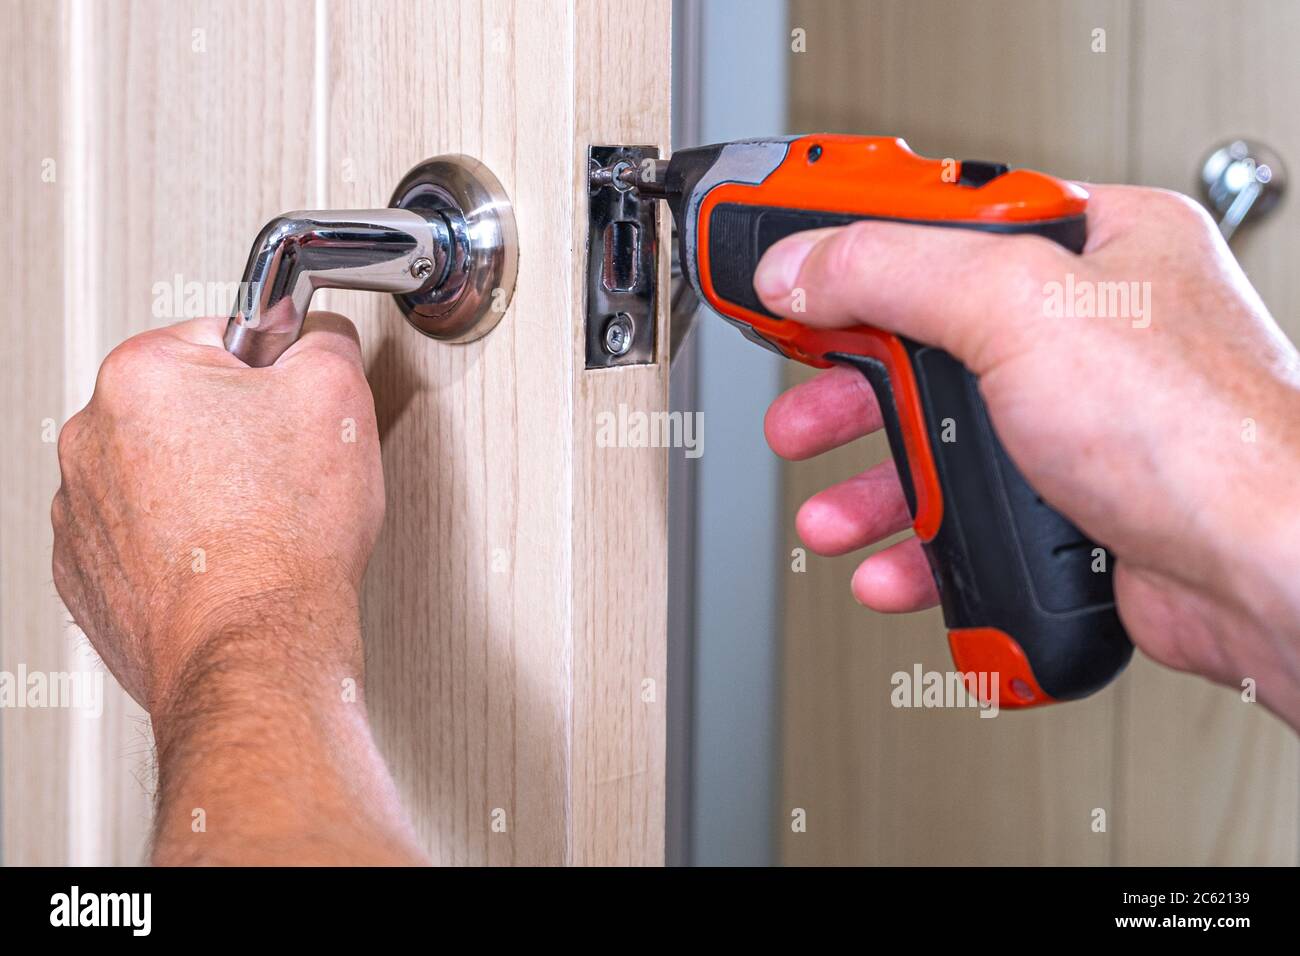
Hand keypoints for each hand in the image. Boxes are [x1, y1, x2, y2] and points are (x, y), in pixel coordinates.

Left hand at [52, 313, 422, 863]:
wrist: (256, 650)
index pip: (223, 336)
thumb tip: (315, 336)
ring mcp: (79, 511)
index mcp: (141, 375)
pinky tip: (227, 559)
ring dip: (204, 486)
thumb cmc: (287, 541)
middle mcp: (89, 437)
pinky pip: (140, 534)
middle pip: (185, 406)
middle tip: (284, 473)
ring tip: (258, 523)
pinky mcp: (86, 573)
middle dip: (235, 430)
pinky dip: (180, 542)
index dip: (276, 374)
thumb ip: (324, 340)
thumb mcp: (340, 397)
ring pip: (160, 471)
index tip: (294, 410)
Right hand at [755, 185, 1299, 728]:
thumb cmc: (1203, 436)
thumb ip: (895, 271)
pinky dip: (918, 547)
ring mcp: (1079, 426)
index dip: (853, 242)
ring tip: (831, 509)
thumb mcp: (1021, 306)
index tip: (786, 263)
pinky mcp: (1071, 509)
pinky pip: (968, 518)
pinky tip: (892, 564)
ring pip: (941, 444)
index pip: (944, 223)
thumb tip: (804, 266)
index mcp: (1095, 248)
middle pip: (927, 344)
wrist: (1266, 577)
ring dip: (872, 485)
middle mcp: (1088, 334)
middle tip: (801, 403)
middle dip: (851, 389)